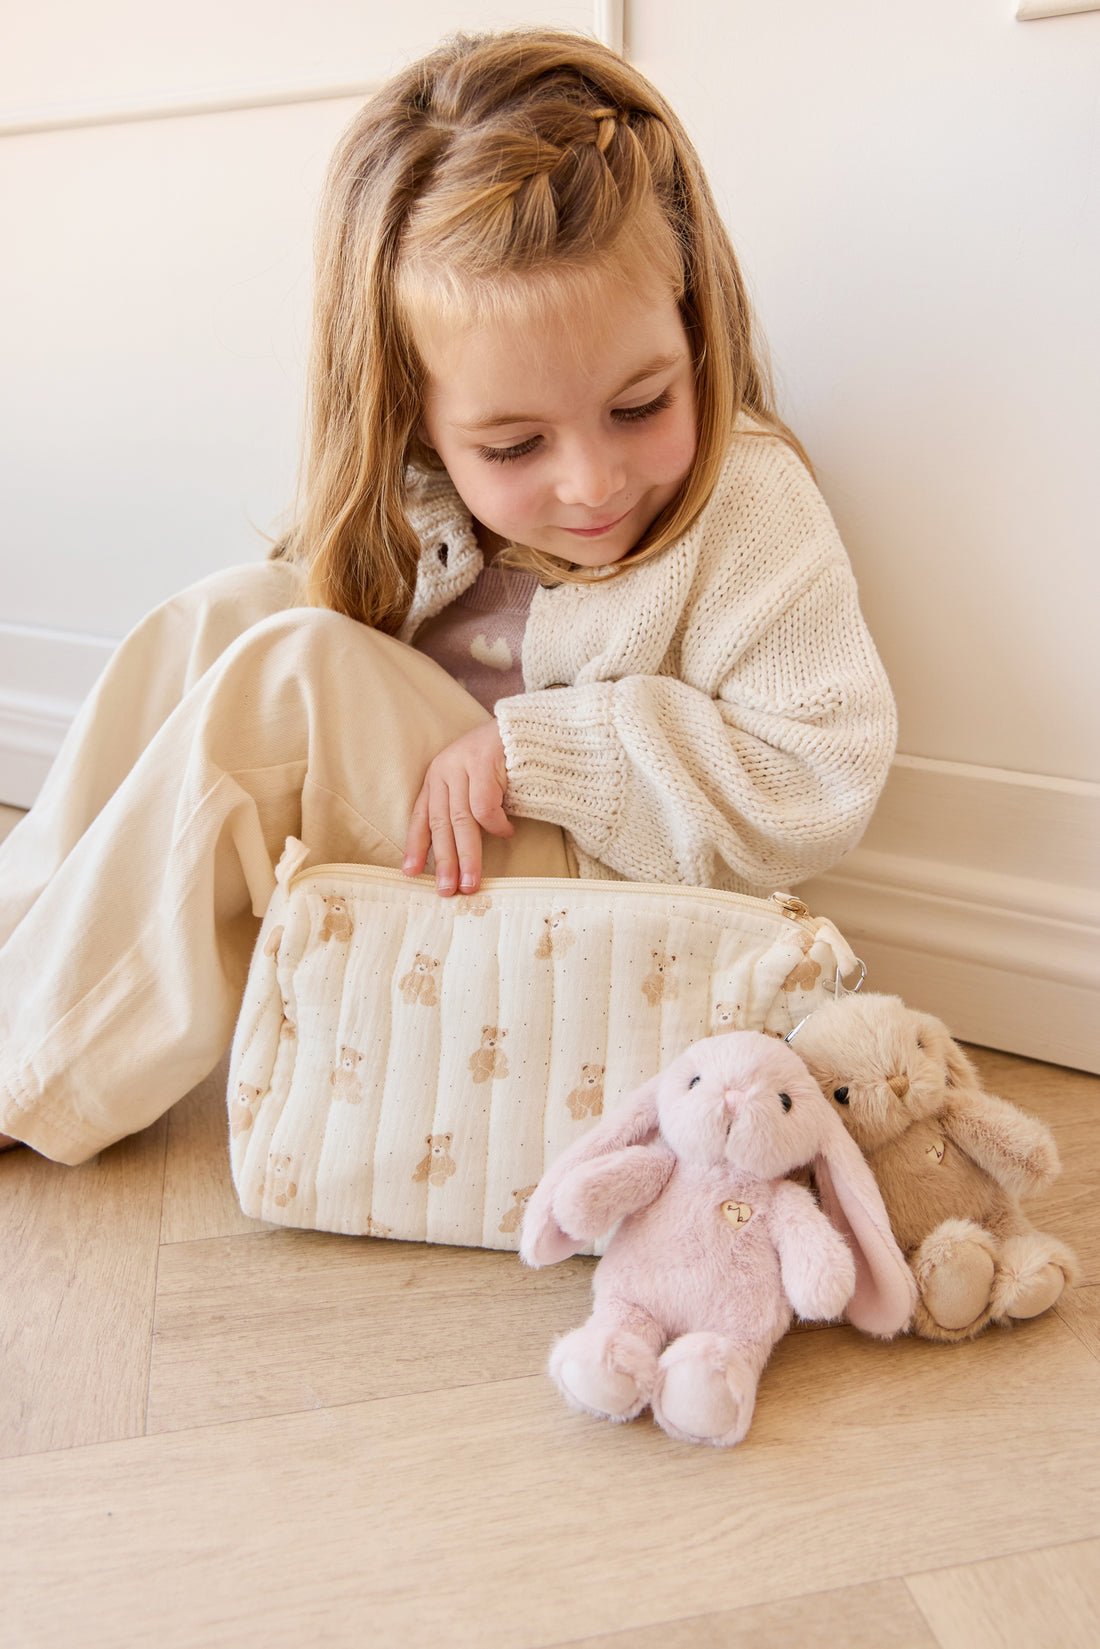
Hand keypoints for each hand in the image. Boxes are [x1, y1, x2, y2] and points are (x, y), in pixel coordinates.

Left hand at [403, 722, 513, 895]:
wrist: (528, 726)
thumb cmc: (503, 761)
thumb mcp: (475, 784)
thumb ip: (463, 810)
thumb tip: (458, 855)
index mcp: (437, 777)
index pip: (420, 816)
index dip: (415, 846)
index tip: (410, 873)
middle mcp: (444, 770)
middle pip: (440, 823)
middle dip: (443, 861)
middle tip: (446, 891)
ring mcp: (462, 764)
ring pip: (461, 821)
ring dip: (467, 856)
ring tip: (471, 882)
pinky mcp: (482, 761)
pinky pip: (485, 806)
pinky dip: (495, 825)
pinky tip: (506, 834)